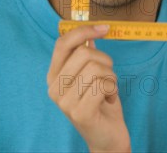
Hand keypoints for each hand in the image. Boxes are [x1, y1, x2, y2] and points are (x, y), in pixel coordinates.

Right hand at [47, 24, 130, 151]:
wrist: (107, 137)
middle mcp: (54, 88)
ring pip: (96, 69)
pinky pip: (102, 85)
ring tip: (108, 90)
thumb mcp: (93, 75)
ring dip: (111, 78)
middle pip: (84, 53)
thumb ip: (88, 56)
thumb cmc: (101, 103)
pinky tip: (108, 101)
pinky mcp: (79, 113)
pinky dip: (112, 90)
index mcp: (54, 76)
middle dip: (105, 61)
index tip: (104, 28)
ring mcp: (64, 102)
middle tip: (108, 76)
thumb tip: (91, 33)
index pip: (62, 43)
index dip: (83, 31)